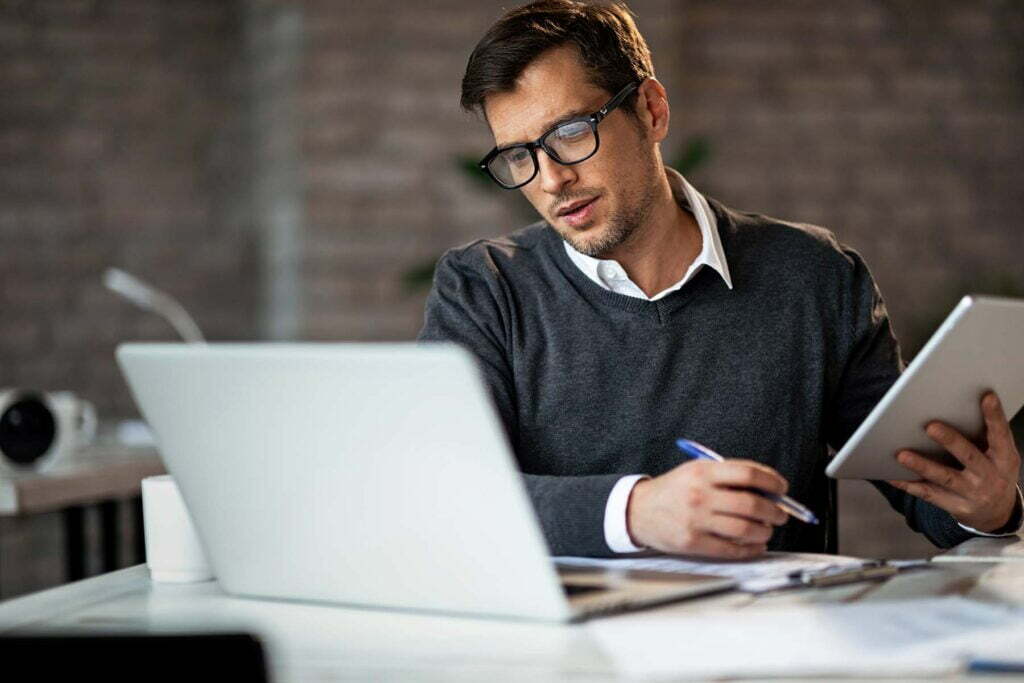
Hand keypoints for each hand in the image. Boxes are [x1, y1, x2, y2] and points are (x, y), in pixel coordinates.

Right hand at [626, 458, 789, 558]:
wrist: (638, 511)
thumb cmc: (673, 490)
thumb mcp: (696, 471)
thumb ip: (729, 476)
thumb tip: (769, 489)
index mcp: (703, 472)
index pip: (748, 474)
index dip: (772, 482)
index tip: (782, 489)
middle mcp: (700, 494)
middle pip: (751, 504)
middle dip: (774, 511)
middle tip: (780, 514)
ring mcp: (696, 520)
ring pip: (745, 529)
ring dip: (764, 531)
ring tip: (766, 530)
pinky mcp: (693, 542)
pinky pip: (732, 549)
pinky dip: (751, 550)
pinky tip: (756, 546)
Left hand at [887, 391, 1020, 532]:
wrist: (997, 513)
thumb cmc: (993, 472)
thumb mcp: (1000, 456)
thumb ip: (985, 436)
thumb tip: (956, 405)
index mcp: (1004, 458)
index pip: (1000, 434)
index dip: (994, 416)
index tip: (986, 397)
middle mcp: (990, 476)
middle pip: (968, 456)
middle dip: (950, 441)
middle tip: (930, 426)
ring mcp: (972, 493)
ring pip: (945, 477)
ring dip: (922, 465)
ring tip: (901, 454)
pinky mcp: (955, 506)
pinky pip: (928, 494)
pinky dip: (908, 484)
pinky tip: (891, 475)